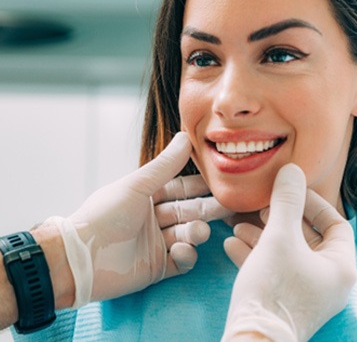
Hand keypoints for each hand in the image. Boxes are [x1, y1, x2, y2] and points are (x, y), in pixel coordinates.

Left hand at [45, 132, 230, 306]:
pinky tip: (180, 251)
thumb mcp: (137, 186)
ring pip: (187, 235)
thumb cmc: (105, 215)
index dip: (200, 185)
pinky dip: (185, 255)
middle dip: (207, 209)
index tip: (221, 181)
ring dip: (196, 233)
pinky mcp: (157, 268)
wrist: (80, 257)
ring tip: (198, 232)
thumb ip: (165, 165)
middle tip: (228, 207)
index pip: (181, 188)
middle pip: (188, 211)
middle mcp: (154, 218)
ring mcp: (156, 244)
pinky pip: (180, 261)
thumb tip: (186, 136)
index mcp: (147, 196)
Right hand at [222, 164, 356, 341]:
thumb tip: (292, 170)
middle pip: (306, 237)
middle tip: (261, 207)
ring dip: (262, 235)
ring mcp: (304, 291)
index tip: (289, 192)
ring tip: (238, 224)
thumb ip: (286, 201)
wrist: (251, 339)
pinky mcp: (283, 299)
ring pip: (285, 252)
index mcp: (338, 266)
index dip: (313, 203)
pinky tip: (231, 243)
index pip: (335, 224)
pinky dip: (254, 254)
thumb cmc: (273, 287)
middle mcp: (326, 280)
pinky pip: (272, 268)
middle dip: (279, 218)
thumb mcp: (279, 236)